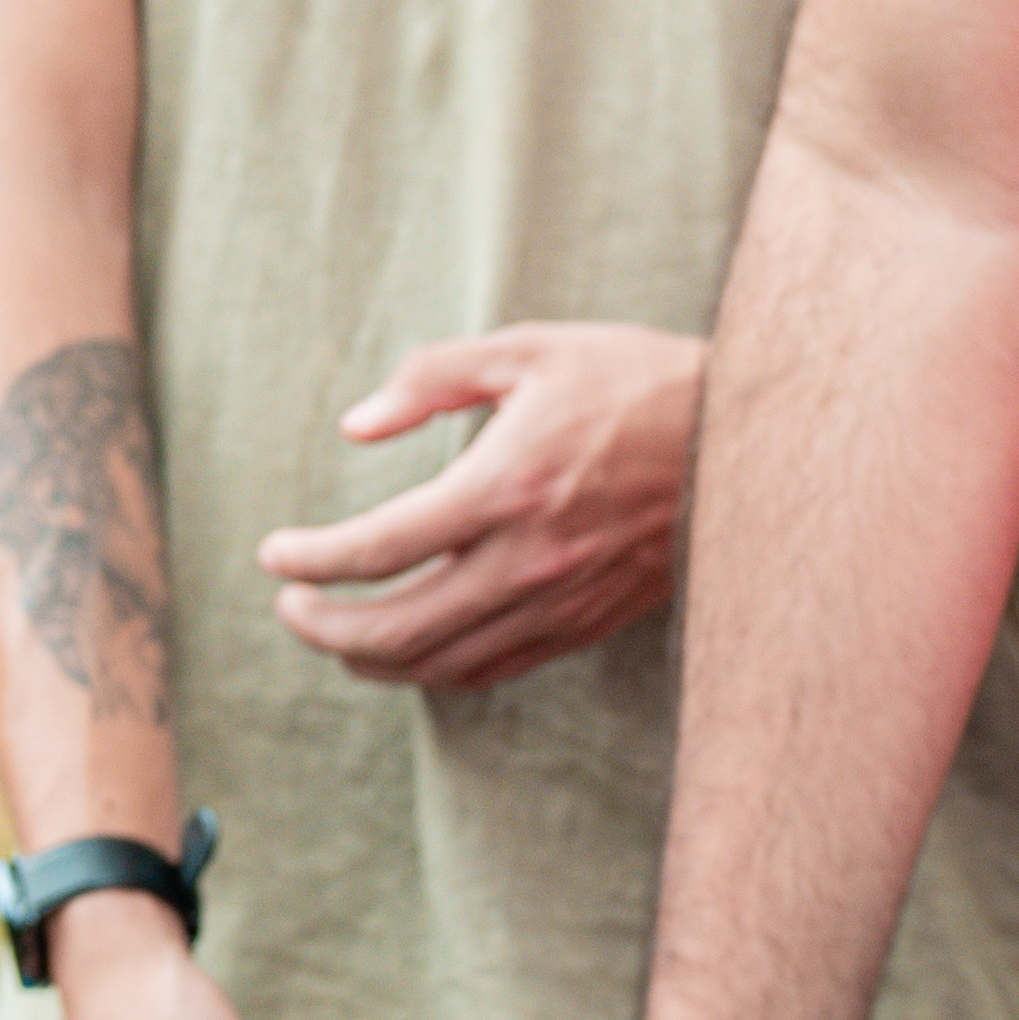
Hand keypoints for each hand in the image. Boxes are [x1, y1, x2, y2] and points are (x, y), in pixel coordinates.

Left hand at [252, 323, 700, 693]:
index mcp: (504, 486)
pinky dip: (436, 670)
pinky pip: (493, 669)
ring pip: (441, 664)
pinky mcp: (585, 624)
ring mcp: (559, 602)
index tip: (274, 556)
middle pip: (397, 629)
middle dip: (325, 627)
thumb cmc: (631, 382)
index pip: (378, 548)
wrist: (743, 442)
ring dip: (372, 659)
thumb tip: (356, 427)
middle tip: (290, 606)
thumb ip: (431, 379)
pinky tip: (410, 649)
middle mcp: (528, 560)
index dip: (312, 560)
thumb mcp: (527, 350)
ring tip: (335, 634)